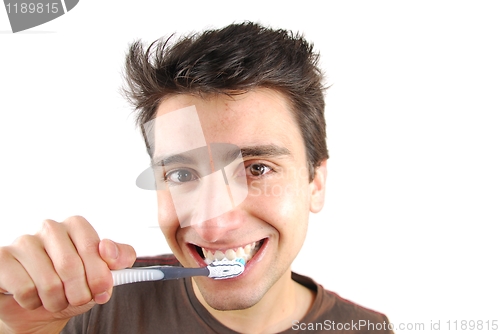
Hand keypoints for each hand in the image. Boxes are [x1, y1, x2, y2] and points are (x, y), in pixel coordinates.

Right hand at [0, 216, 135, 332]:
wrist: (41, 307)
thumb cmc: (73, 285)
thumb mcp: (103, 274)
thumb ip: (120, 258)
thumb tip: (109, 249)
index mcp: (76, 226)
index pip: (93, 246)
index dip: (99, 274)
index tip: (102, 289)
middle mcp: (50, 229)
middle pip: (70, 265)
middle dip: (79, 292)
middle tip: (77, 298)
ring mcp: (24, 242)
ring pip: (48, 281)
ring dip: (56, 301)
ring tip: (56, 299)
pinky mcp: (4, 259)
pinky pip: (24, 288)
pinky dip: (33, 302)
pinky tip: (34, 297)